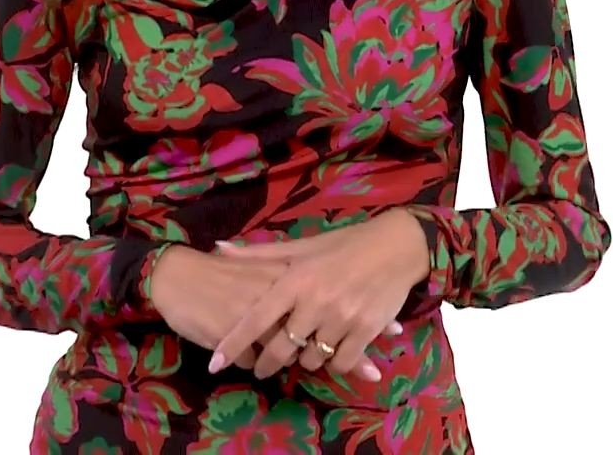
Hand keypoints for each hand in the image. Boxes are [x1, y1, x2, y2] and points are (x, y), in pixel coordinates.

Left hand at [146, 246, 399, 379]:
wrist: (397, 246)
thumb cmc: (345, 245)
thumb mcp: (303, 247)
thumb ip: (260, 254)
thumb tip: (219, 248)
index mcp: (296, 279)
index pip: (256, 318)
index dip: (233, 342)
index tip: (215, 362)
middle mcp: (316, 301)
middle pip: (281, 349)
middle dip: (267, 363)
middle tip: (262, 367)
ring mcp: (342, 317)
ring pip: (312, 359)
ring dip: (305, 360)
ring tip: (305, 351)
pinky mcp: (367, 330)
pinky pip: (342, 362)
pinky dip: (335, 362)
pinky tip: (334, 352)